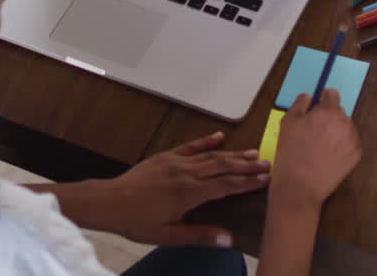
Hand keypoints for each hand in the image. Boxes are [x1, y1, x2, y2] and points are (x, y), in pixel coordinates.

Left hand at [96, 132, 269, 246]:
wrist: (109, 201)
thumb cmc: (137, 221)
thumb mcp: (168, 235)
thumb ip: (199, 235)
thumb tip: (228, 239)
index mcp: (189, 193)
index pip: (226, 185)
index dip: (247, 182)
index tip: (266, 179)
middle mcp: (186, 173)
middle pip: (223, 166)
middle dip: (246, 165)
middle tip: (267, 163)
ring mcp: (175, 162)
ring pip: (210, 155)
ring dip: (233, 154)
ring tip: (253, 152)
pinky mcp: (166, 156)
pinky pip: (190, 146)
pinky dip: (206, 141)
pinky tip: (219, 137)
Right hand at [270, 90, 361, 211]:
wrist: (300, 186)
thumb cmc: (291, 153)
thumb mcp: (287, 122)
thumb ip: (299, 104)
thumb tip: (308, 97)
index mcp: (328, 111)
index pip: (332, 94)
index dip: (323, 99)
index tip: (317, 107)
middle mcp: (344, 123)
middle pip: (339, 112)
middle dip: (329, 117)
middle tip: (314, 131)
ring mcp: (353, 140)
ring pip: (345, 128)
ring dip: (336, 131)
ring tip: (321, 146)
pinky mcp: (356, 156)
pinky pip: (350, 143)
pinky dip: (342, 146)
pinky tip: (328, 155)